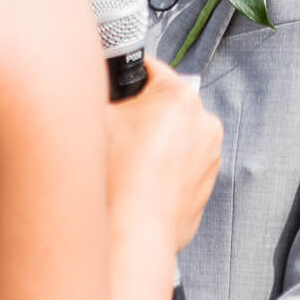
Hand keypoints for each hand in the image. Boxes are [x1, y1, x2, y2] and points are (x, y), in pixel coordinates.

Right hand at [107, 58, 222, 247]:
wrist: (134, 232)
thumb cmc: (118, 178)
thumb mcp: (95, 119)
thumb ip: (95, 93)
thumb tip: (89, 87)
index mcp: (179, 96)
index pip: (148, 67)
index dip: (125, 75)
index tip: (115, 87)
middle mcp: (203, 121)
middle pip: (165, 102)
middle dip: (142, 111)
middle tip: (118, 130)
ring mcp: (210, 154)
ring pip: (176, 132)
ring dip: (157, 139)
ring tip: (129, 159)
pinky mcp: (208, 182)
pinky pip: (183, 161)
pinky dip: (165, 165)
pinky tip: (142, 178)